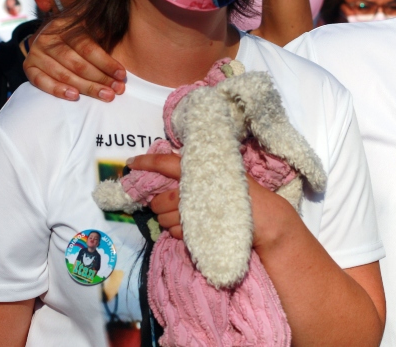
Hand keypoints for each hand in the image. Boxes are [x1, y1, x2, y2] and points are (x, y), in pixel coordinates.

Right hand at [22, 17, 125, 101]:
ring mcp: (36, 52)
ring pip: (63, 74)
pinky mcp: (28, 67)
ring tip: (104, 95)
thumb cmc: (79, 37)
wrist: (50, 38)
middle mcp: (48, 37)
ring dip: (86, 87)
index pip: (87, 47)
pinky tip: (74, 96)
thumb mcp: (91, 27)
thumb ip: (104, 30)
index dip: (106, 62)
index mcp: (66, 24)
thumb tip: (129, 35)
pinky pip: (41, 81)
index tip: (122, 75)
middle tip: (116, 90)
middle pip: (77, 63)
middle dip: (99, 78)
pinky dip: (57, 90)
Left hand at [131, 152, 295, 249]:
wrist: (264, 219)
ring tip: (183, 217)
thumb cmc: (245, 193)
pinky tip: (190, 228)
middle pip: (159, 199)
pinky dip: (177, 232)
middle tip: (166, 204)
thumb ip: (200, 171)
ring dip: (168, 220)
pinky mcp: (195, 231)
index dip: (146, 162)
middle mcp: (192, 188)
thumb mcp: (224, 172)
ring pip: (164, 218)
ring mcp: (192, 211)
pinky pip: (174, 233)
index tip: (131, 163)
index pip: (165, 163)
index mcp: (198, 170)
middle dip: (158, 204)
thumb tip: (175, 164)